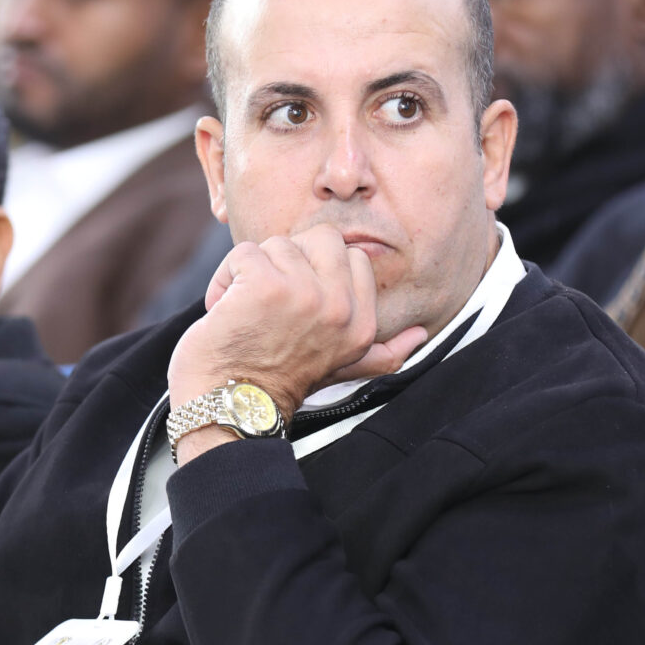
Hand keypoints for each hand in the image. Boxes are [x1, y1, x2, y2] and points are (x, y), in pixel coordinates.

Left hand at [168, 224, 428, 441]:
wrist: (232, 407)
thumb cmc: (278, 382)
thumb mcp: (343, 368)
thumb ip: (383, 352)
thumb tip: (421, 335)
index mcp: (363, 323)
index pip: (353, 257)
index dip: (317, 270)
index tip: (295, 305)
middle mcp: (340, 308)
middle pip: (321, 238)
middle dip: (289, 260)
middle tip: (269, 298)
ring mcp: (304, 294)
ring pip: (276, 244)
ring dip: (249, 274)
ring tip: (244, 311)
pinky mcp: (265, 285)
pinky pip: (243, 253)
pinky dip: (224, 279)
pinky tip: (223, 309)